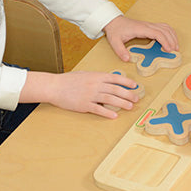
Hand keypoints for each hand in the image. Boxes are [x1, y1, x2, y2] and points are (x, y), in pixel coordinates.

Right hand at [20, 70, 141, 118]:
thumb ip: (97, 77)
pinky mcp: (84, 105)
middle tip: (136, 99)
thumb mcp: (85, 74)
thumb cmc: (68, 80)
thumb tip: (109, 80)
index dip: (126, 82)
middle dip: (128, 94)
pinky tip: (114, 116)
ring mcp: (90, 95)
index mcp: (96, 76)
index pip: (115, 78)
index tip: (135, 86)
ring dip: (122, 103)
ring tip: (130, 107)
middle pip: (116, 90)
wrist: (54, 86)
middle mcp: (95, 85)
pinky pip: (98, 110)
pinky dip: (107, 113)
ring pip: (110, 99)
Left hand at [103, 15, 178, 61]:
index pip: (157, 33)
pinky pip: (163, 27)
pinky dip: (169, 32)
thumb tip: (127, 59)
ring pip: (165, 27)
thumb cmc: (115, 30)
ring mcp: (149, 24)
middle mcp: (147, 25)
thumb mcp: (114, 41)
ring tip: (176, 46)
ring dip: (172, 36)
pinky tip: (171, 39)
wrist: (113, 21)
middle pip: (164, 30)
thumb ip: (120, 51)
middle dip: (172, 40)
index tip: (169, 49)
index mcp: (141, 29)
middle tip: (175, 51)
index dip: (165, 41)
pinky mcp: (149, 25)